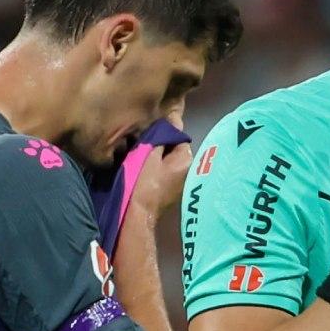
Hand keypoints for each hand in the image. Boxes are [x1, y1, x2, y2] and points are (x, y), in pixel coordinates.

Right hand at [131, 101, 193, 217]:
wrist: (140, 212)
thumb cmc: (144, 182)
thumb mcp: (150, 155)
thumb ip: (161, 137)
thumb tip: (173, 118)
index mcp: (187, 160)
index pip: (179, 136)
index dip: (165, 130)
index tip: (150, 128)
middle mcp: (189, 170)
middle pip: (175, 148)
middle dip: (161, 143)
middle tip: (143, 140)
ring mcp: (182, 181)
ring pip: (170, 159)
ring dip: (159, 154)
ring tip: (143, 151)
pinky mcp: (174, 189)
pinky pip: (167, 170)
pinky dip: (159, 166)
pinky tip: (146, 166)